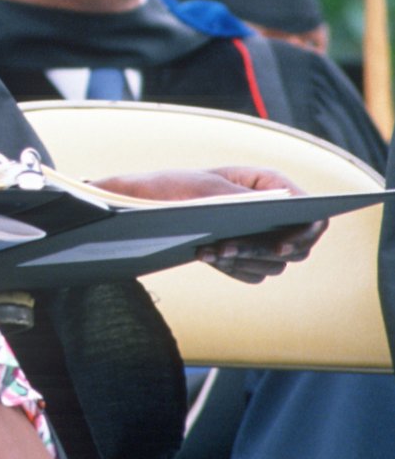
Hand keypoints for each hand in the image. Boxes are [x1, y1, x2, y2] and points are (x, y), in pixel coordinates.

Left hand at [91, 165, 325, 283]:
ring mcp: (263, 237)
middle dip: (259, 249)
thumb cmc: (176, 185)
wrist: (148, 204)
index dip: (305, 231)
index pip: (311, 212)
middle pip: (295, 245)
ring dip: (243, 260)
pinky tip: (204, 255)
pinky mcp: (247, 257)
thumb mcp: (207, 187)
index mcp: (270, 185)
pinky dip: (232, 268)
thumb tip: (279, 203)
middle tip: (226, 248)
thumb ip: (244, 197)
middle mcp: (275, 213)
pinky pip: (253, 273)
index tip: (280, 245)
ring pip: (274, 263)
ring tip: (208, 251)